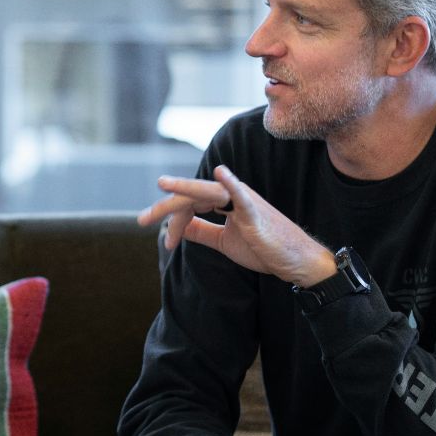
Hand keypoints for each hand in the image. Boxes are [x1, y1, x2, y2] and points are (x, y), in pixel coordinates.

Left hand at [138, 166, 334, 286]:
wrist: (293, 261)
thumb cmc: (263, 248)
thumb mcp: (224, 241)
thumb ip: (203, 231)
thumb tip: (179, 226)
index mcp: (224, 202)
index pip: (190, 204)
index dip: (174, 221)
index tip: (167, 243)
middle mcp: (232, 196)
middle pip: (192, 195)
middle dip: (166, 206)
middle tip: (142, 219)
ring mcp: (244, 201)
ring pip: (207, 192)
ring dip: (183, 191)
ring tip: (162, 186)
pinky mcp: (256, 213)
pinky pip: (241, 196)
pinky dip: (230, 183)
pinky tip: (218, 174)